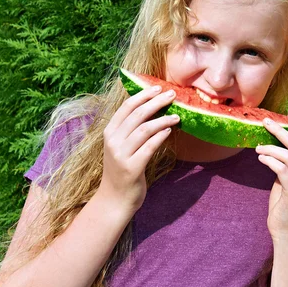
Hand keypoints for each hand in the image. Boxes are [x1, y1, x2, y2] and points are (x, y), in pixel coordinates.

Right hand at [99, 85, 179, 214]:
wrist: (114, 199)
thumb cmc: (122, 169)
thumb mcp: (121, 146)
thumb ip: (131, 129)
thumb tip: (152, 107)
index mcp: (110, 133)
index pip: (126, 107)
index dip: (143, 95)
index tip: (158, 87)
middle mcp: (113, 142)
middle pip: (137, 115)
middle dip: (156, 102)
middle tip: (172, 95)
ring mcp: (121, 155)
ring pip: (144, 129)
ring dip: (163, 120)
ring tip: (177, 115)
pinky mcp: (132, 168)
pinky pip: (149, 148)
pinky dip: (160, 137)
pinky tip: (169, 131)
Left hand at [255, 113, 287, 241]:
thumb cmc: (285, 203)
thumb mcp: (287, 179)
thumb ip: (287, 164)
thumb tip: (274, 146)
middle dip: (281, 131)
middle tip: (266, 123)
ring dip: (271, 148)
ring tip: (258, 148)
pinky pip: (281, 169)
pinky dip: (270, 160)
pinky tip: (261, 158)